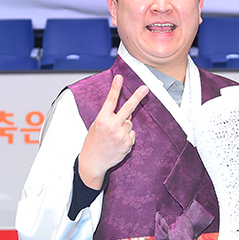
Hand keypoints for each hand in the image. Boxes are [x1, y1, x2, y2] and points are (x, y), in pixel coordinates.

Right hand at [78, 74, 148, 189]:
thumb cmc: (93, 142)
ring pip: (130, 123)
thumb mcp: (96, 126)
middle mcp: (111, 127)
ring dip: (125, 127)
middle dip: (137, 97)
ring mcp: (120, 136)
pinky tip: (118, 143)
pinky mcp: (127, 144)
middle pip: (128, 108)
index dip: (115, 88)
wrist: (92, 162)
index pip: (110, 101)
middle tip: (146, 88)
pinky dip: (127, 137)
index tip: (120, 77)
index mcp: (101, 120)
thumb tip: (129, 112)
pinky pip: (132, 134)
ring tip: (114, 136)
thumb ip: (111, 117)